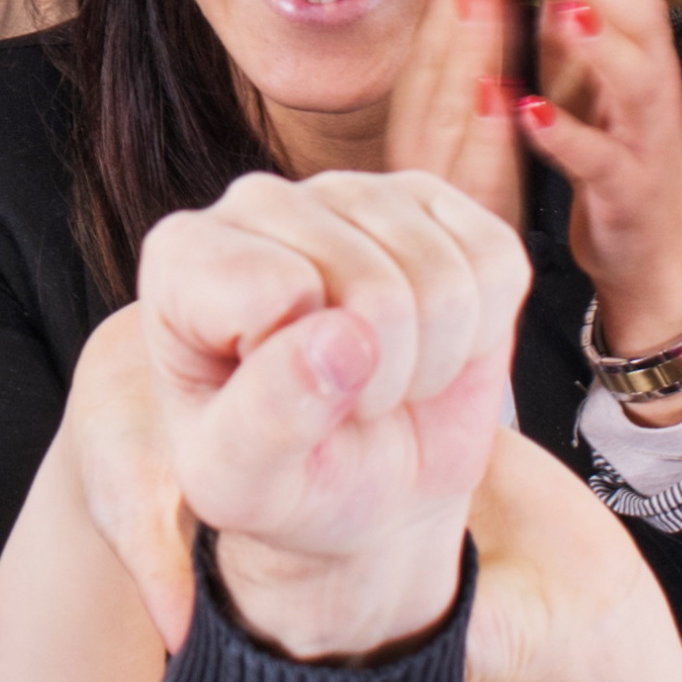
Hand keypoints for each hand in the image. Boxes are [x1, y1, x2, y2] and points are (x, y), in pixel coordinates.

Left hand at [131, 162, 533, 661]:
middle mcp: (261, 203)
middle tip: (343, 406)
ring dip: (430, 364)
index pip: (270, 289)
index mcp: (183, 257)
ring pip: (442, 278)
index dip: (298, 375)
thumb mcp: (243, 484)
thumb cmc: (285, 480)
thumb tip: (343, 339)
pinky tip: (434, 348)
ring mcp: (353, 193)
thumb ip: (266, 418)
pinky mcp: (436, 205)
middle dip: (377, 381)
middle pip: (372, 287)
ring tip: (382, 382)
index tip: (277, 408)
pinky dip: (481, 334)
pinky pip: (498, 262)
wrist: (363, 488)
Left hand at [504, 0, 681, 348]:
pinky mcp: (625, 188)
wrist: (656, 247)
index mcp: (641, 44)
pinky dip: (566, 135)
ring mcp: (643, 135)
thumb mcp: (591, 69)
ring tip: (556, 7)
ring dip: (596, 38)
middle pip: (642, 9)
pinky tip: (528, 112)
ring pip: (637, 76)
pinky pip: (600, 159)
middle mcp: (653, 81)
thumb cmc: (616, 145)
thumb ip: (571, 7)